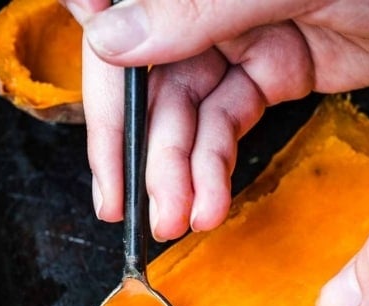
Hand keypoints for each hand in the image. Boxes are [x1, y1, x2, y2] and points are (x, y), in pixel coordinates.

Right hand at [63, 0, 368, 239]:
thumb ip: (197, 9)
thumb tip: (109, 36)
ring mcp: (237, 35)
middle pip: (143, 80)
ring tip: (180, 220)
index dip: (99, 78)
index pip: (116, 16)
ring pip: (183, 114)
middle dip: (135, 149)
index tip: (96, 133)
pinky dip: (213, 168)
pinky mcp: (272, 71)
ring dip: (176, 173)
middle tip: (126, 207)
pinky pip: (224, 126)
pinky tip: (208, 201)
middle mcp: (204, 2)